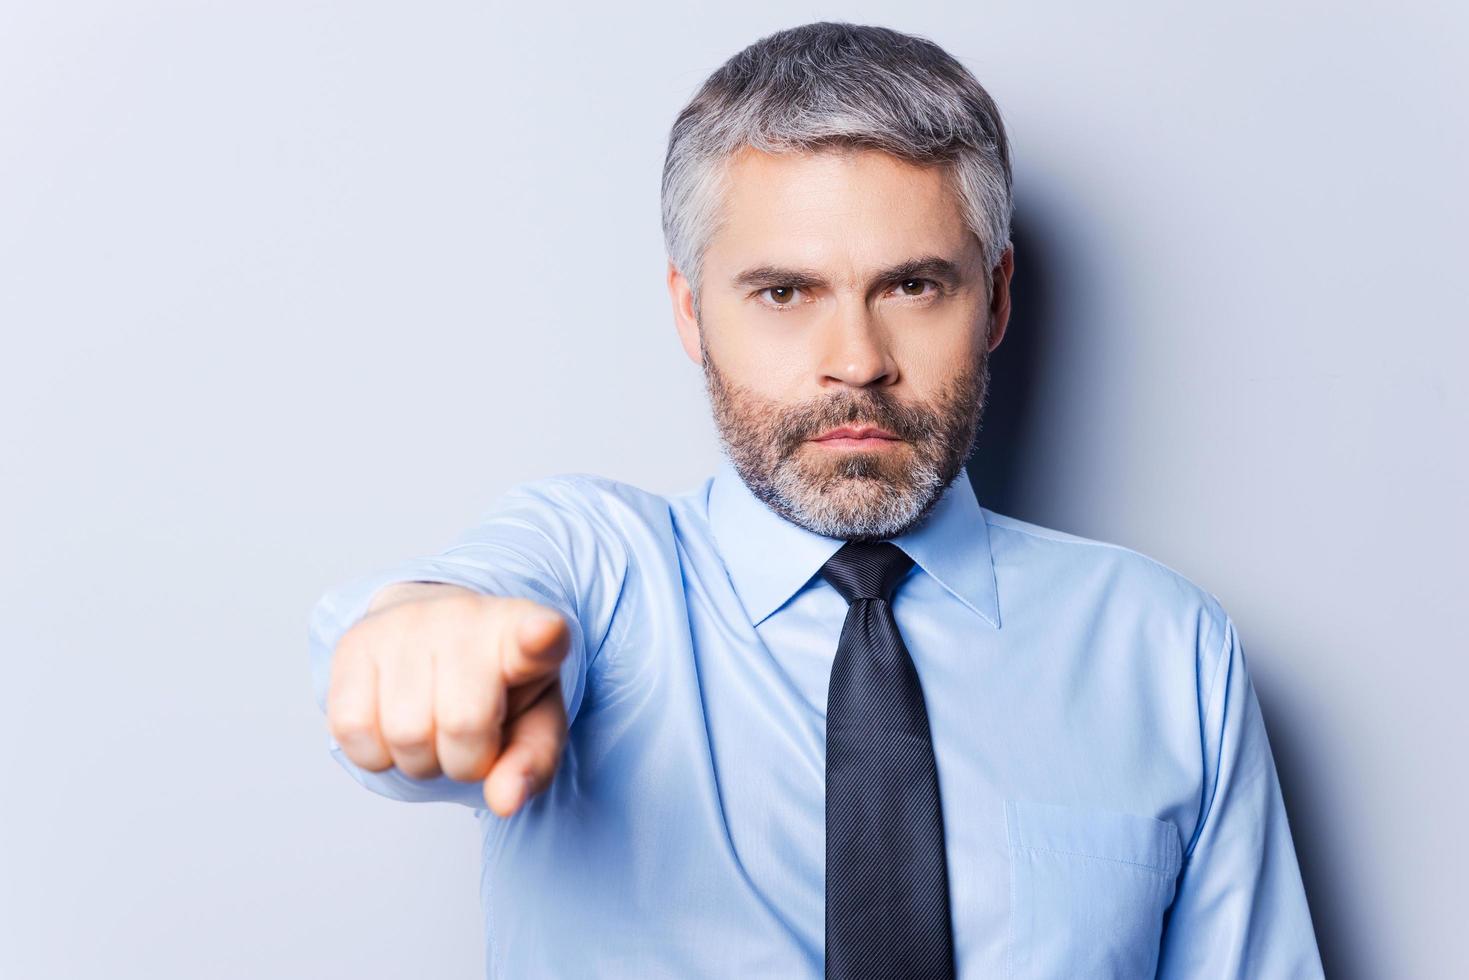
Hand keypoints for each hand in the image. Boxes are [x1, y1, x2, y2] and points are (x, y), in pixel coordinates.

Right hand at [326, 588, 570, 816]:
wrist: (439, 635)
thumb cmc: (497, 688)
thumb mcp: (534, 723)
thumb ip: (532, 763)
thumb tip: (505, 801)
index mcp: (525, 632)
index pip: (535, 637)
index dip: (541, 638)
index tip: (545, 632)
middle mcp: (464, 617)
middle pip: (462, 725)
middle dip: (466, 760)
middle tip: (470, 738)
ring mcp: (405, 624)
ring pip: (404, 734)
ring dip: (420, 759)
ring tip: (431, 727)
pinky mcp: (355, 642)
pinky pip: (353, 730)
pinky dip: (375, 753)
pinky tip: (392, 725)